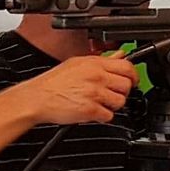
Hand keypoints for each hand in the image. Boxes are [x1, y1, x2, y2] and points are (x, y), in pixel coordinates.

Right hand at [8, 51, 139, 124]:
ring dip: (112, 105)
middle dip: (121, 92)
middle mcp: (96, 77)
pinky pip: (108, 115)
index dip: (133, 75)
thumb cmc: (53, 82)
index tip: (132, 80)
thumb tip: (120, 54)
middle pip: (127, 85)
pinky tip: (93, 111)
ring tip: (99, 103)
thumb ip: (101, 59)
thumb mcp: (77, 63)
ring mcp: (94, 93)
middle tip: (111, 94)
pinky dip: (102, 116)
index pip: (127, 66)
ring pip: (120, 101)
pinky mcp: (90, 109)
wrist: (36, 98)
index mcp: (94, 64)